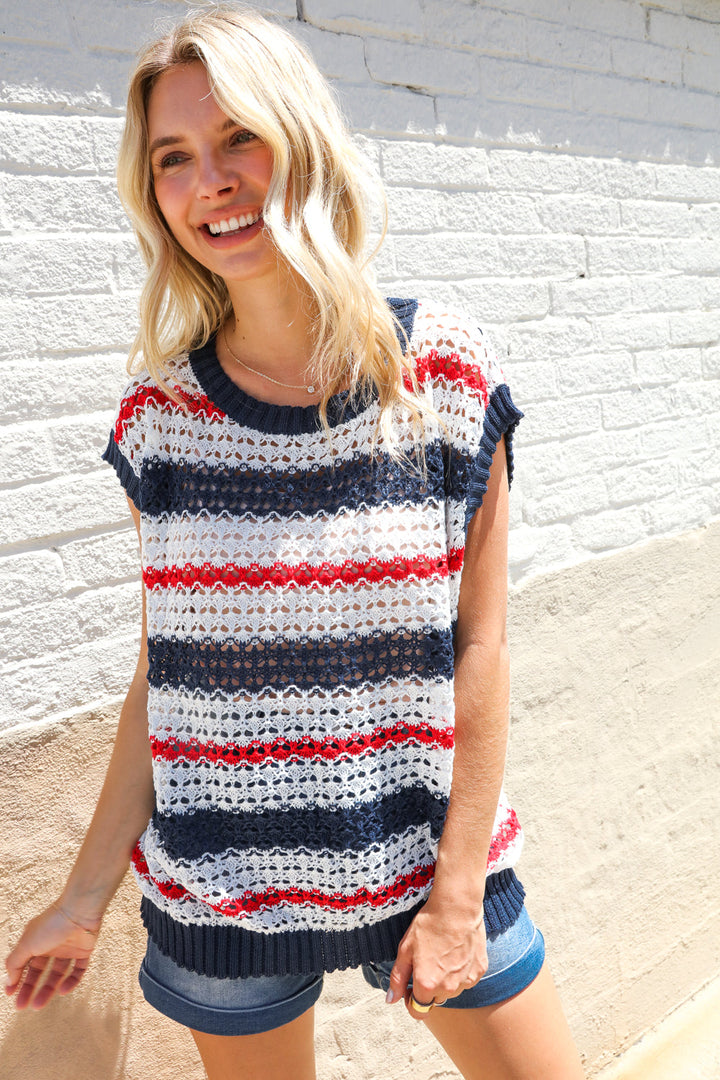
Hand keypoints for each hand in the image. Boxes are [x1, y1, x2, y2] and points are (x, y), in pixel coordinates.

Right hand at [5, 902, 101, 1009]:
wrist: (80, 911)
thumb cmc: (51, 924)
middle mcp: (51, 945)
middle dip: (30, 989)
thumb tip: (9, 980)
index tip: (10, 995)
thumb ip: (15, 962)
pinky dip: (71, 981)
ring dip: (48, 990)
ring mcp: (68, 949)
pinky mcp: (84, 951)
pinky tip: (62, 990)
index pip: (24, 964)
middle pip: (39, 972)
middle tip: (22, 1006)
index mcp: (36, 941)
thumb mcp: (26, 944)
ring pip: (57, 974)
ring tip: (38, 1005)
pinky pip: (78, 970)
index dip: (17, 979)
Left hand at [386, 892, 487, 1019]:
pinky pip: (466, 980)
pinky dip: (460, 972)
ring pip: (451, 991)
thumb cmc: (428, 925)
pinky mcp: (479, 971)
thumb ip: (398, 978)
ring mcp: (466, 981)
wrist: (457, 907)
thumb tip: (391, 1000)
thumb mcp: (405, 949)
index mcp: (427, 985)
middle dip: (428, 987)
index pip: (417, 1011)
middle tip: (426, 962)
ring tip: (442, 954)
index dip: (410, 1000)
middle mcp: (448, 988)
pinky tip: (456, 952)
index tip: (409, 986)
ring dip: (445, 981)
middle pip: (434, 1000)